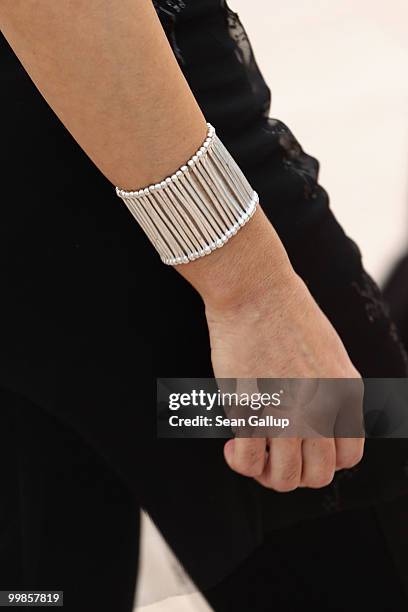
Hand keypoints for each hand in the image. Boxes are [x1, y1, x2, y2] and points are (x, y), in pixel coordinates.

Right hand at [178, 207, 364, 490]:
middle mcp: (321, 410)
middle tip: (272, 455)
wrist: (255, 288)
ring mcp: (286, 412)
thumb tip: (312, 426)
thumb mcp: (328, 352)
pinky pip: (249, 462)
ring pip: (285, 479)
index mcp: (345, 393)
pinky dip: (241, 463)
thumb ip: (329, 391)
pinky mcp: (251, 409)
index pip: (348, 457)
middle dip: (294, 473)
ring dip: (266, 474)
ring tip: (251, 451)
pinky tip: (233, 444)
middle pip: (317, 475)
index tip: (300, 447)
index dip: (323, 460)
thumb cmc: (285, 312)